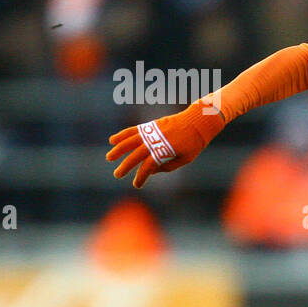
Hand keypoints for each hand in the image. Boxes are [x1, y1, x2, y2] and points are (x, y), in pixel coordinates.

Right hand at [106, 101, 225, 187]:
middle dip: (125, 166)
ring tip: (109, 158)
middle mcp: (157, 141)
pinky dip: (122, 135)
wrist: (198, 122)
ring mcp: (153, 132)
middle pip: (136, 155)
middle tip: (117, 175)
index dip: (141, 177)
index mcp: (165, 151)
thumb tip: (150, 171)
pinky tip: (112, 140)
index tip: (136, 185)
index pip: (148, 167)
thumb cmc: (194, 143)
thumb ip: (168, 166)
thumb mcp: (185, 159)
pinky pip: (134, 130)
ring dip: (118, 149)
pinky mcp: (151, 126)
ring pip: (130, 141)